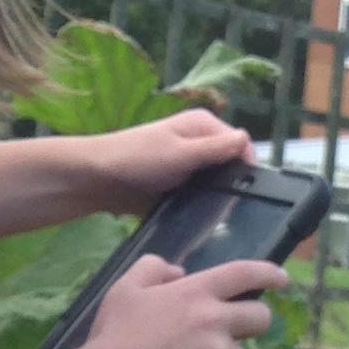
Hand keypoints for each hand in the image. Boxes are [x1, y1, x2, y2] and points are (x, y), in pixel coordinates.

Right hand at [80, 254, 288, 348]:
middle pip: (261, 317)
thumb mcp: (127, 287)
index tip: (283, 278)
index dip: (269, 273)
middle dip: (256, 320)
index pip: (244, 274)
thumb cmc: (115, 333)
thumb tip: (180, 273)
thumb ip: (154, 268)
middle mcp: (215, 321)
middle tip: (236, 327)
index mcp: (196, 291)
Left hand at [82, 110, 254, 212]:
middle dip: (234, 186)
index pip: (241, 144)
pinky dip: (206, 207)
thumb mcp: (180, 153)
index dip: (248, 168)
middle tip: (232, 211)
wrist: (100, 179)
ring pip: (220, 184)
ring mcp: (192, 165)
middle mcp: (201, 142)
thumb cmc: (137, 159)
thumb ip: (215, 148)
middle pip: (233, 165)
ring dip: (220, 199)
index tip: (247, 194)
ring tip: (220, 220)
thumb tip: (247, 139)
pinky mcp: (182, 186)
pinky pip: (204, 197)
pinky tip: (206, 222)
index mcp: (203, 126)